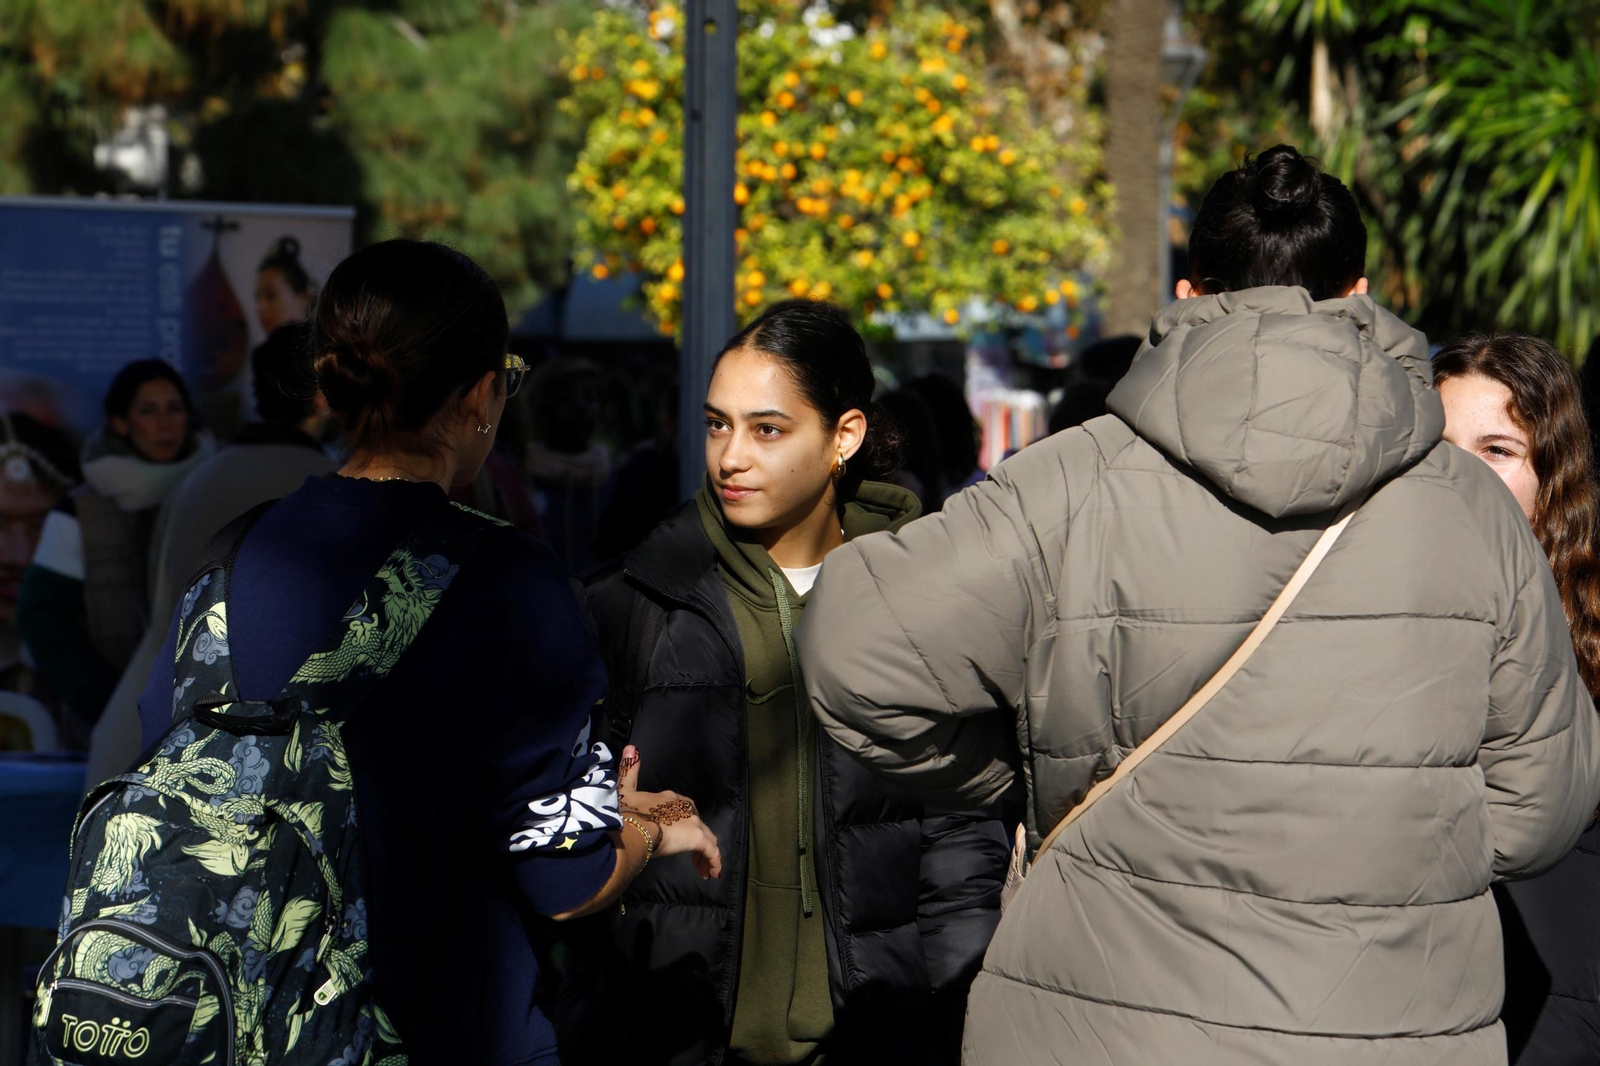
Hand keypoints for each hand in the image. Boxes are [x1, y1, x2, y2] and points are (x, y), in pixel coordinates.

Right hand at [618, 745, 721, 879]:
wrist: (632, 829)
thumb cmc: (626, 813)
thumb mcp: (624, 791)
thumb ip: (629, 771)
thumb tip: (631, 747)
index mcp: (670, 798)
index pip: (685, 810)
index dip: (684, 823)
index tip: (679, 837)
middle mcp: (685, 808)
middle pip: (699, 825)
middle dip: (699, 841)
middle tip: (695, 858)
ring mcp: (693, 823)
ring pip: (708, 839)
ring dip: (707, 854)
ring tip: (703, 870)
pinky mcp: (696, 838)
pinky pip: (712, 852)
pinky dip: (714, 862)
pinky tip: (712, 874)